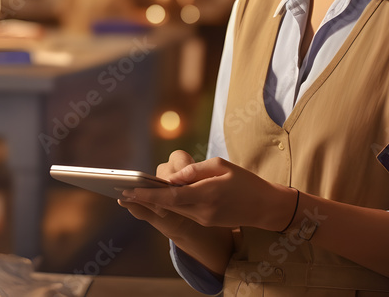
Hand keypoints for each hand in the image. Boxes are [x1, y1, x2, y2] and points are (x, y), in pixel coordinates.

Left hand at [122, 156, 293, 230]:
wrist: (265, 207)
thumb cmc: (244, 181)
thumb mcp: (221, 166)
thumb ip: (194, 170)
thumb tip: (172, 176)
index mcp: (206, 194)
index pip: (169, 197)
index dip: (147, 195)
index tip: (128, 191)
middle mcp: (202, 211)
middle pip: (167, 205)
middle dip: (145, 198)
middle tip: (123, 191)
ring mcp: (204, 219)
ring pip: (174, 209)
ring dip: (157, 201)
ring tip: (136, 191)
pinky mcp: (206, 222)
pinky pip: (185, 210)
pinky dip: (172, 203)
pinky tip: (161, 195)